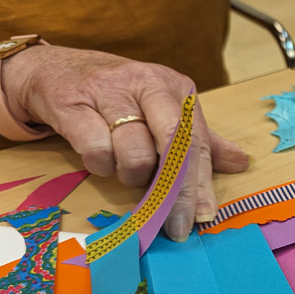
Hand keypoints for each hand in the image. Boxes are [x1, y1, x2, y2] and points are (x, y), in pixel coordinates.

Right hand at [4, 46, 248, 240]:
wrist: (53, 69)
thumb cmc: (118, 96)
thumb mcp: (163, 111)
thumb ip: (200, 139)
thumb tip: (241, 163)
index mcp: (176, 88)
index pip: (197, 141)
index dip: (202, 183)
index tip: (204, 216)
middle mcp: (148, 85)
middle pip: (173, 145)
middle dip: (175, 192)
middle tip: (172, 224)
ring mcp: (109, 91)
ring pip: (135, 152)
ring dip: (130, 174)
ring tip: (124, 167)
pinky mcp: (73, 103)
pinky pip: (97, 150)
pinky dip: (101, 164)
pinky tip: (100, 156)